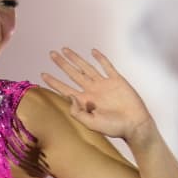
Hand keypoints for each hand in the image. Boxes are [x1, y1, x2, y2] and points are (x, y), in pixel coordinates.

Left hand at [40, 48, 154, 141]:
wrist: (135, 125)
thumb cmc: (114, 128)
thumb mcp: (91, 124)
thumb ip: (77, 112)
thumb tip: (69, 96)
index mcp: (85, 101)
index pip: (65, 89)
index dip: (54, 82)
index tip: (43, 74)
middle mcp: (92, 90)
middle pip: (73, 74)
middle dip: (62, 64)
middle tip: (51, 54)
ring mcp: (104, 84)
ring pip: (87, 68)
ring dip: (76, 58)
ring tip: (65, 50)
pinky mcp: (116, 80)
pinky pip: (107, 66)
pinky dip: (101, 58)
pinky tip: (93, 51)